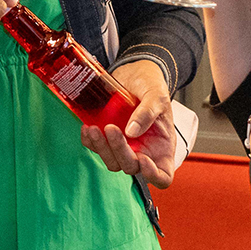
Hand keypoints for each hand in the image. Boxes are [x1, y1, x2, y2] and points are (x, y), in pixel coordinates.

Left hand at [81, 60, 177, 187]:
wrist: (134, 74)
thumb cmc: (151, 85)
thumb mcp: (156, 95)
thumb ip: (147, 113)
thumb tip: (132, 131)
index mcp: (162, 147)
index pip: (162, 175)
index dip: (153, 175)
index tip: (142, 159)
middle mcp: (144, 151)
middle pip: (132, 167)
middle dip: (120, 152)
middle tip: (112, 129)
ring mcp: (125, 146)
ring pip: (112, 162)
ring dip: (101, 148)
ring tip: (94, 128)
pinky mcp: (108, 138)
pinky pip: (96, 148)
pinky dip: (90, 142)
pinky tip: (87, 127)